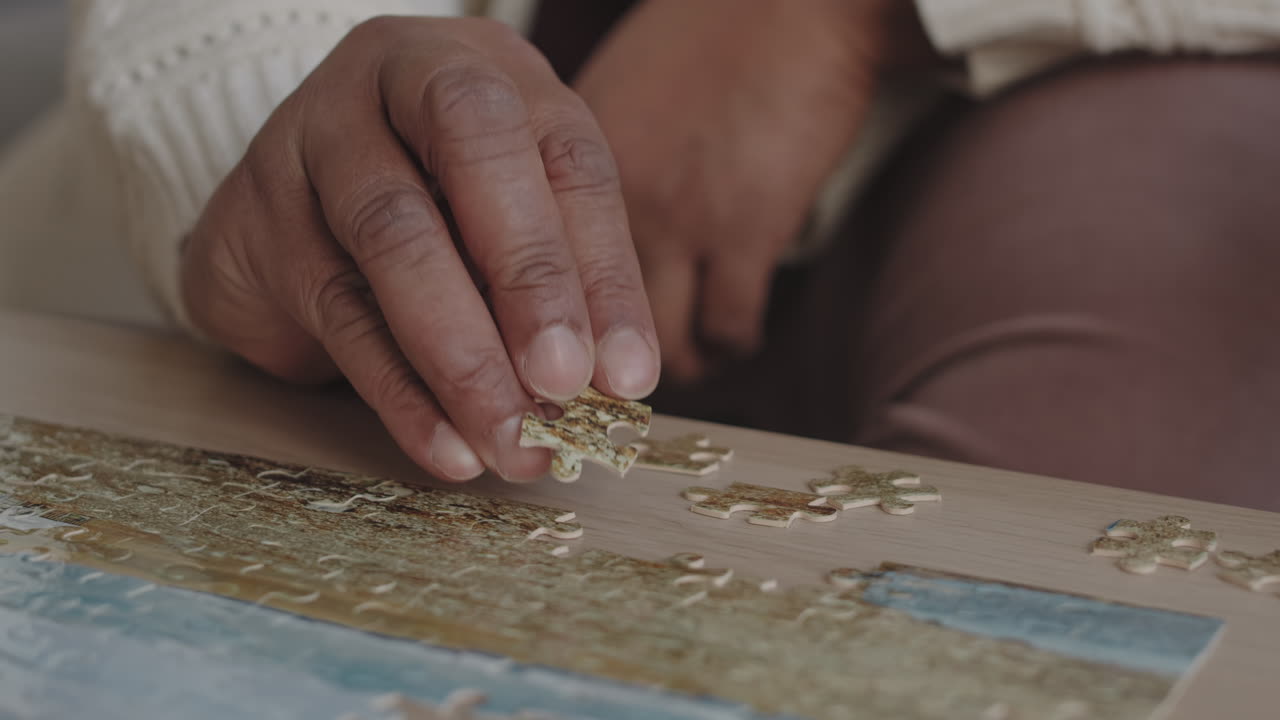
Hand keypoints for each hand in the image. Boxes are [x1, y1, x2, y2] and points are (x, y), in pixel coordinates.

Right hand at [181, 17, 659, 481]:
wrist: (285, 196)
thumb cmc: (430, 201)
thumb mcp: (511, 214)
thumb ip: (566, 279)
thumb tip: (619, 381)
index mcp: (487, 72)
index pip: (567, 158)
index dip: (604, 270)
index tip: (628, 374)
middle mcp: (397, 79)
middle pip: (473, 153)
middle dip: (531, 280)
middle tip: (565, 384)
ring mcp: (312, 137)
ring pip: (394, 237)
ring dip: (463, 357)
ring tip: (511, 440)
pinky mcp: (256, 215)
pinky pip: (338, 310)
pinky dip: (400, 391)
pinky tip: (447, 446)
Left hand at [575, 0, 928, 380]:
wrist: (792, 4)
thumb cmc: (708, 41)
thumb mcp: (616, 96)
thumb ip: (584, 165)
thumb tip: (573, 230)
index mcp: (563, 161)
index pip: (531, 272)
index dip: (543, 319)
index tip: (558, 346)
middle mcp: (607, 198)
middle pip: (580, 320)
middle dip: (595, 366)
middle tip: (614, 382)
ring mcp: (676, 219)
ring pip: (656, 340)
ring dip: (672, 363)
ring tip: (684, 361)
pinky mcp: (746, 232)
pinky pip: (728, 328)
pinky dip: (733, 345)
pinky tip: (736, 334)